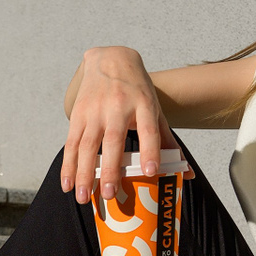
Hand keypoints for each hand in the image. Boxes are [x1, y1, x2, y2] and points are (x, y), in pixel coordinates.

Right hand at [61, 45, 172, 204]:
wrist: (110, 59)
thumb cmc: (137, 91)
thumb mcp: (155, 110)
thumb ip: (168, 142)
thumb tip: (187, 174)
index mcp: (144, 105)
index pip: (149, 128)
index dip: (150, 150)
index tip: (150, 170)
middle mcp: (118, 107)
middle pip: (113, 141)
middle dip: (109, 170)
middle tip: (109, 194)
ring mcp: (95, 110)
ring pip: (87, 145)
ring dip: (84, 173)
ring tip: (84, 197)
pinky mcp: (78, 113)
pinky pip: (71, 143)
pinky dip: (68, 165)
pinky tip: (67, 184)